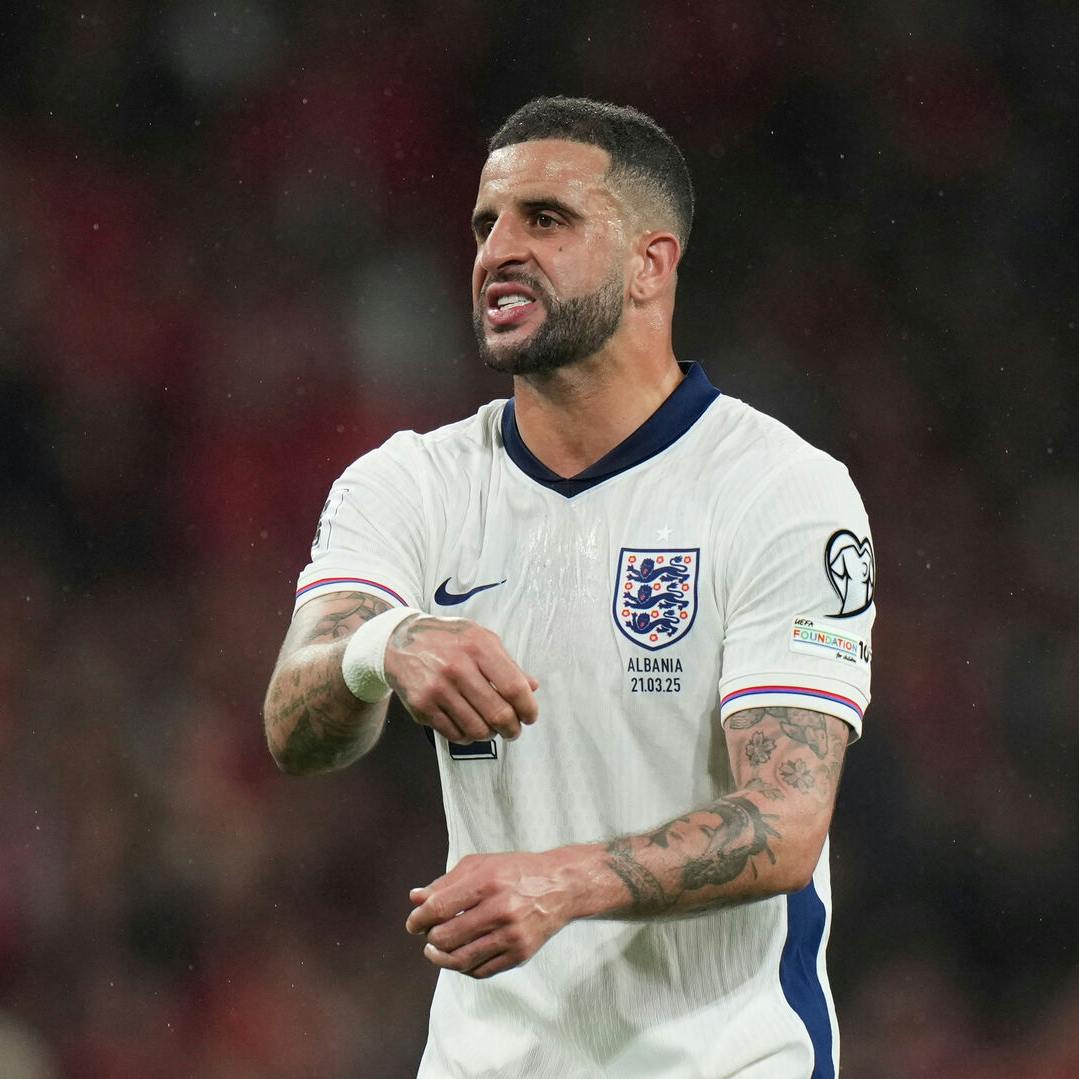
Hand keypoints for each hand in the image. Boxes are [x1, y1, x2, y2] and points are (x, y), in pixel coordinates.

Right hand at [384, 615, 538, 743]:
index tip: (530, 716)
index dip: (527, 708)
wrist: (399, 642)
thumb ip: (508, 663)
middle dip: (512, 728)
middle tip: (513, 729)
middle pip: (498, 714)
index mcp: (478, 646)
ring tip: (490, 727)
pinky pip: (454, 734)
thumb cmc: (448, 639)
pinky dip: (467, 736)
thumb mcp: (481, 638)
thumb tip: (532, 687)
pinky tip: (468, 726)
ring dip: (490, 734)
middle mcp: (457, 667)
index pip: (513, 688)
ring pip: (477, 730)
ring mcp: (437, 689)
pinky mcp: (422, 706)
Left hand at [405, 851, 577, 978]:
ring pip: (462, 959)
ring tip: (435, 950)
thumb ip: (446, 882)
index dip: (419, 919)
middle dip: (430, 938)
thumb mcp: (481, 864)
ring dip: (441, 958)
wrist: (560, 887)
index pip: (440, 908)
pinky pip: (481, 971)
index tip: (413, 923)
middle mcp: (500, 910)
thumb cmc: (516, 872)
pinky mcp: (520, 955)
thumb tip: (415, 898)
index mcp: (488, 882)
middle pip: (447, 936)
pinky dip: (464, 967)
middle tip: (427, 934)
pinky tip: (459, 956)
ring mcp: (511, 936)